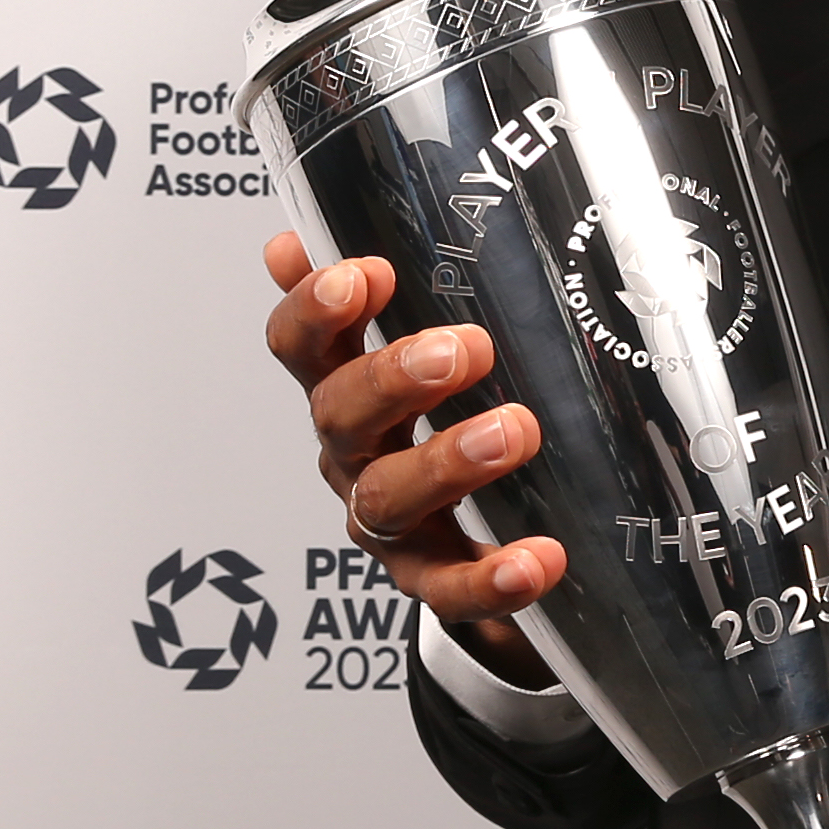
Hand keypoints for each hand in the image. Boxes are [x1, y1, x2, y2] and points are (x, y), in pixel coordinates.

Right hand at [260, 240, 565, 679]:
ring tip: (514, 431)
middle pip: (341, 417)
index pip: (301, 349)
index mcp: (344, 393)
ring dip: (447, 462)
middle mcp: (354, 456)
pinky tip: (538, 559)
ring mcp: (386, 523)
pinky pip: (449, 589)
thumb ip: (358, 305)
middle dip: (394, 377)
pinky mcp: (429, 579)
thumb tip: (290, 240)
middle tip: (463, 348)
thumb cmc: (430, 429)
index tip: (362, 275)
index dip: (316, 312)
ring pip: (389, 497)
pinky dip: (490, 578)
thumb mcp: (400, 356)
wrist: (459, 544)